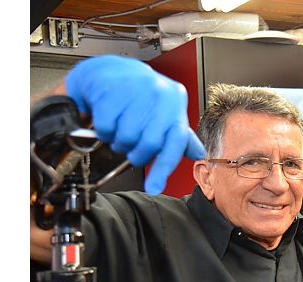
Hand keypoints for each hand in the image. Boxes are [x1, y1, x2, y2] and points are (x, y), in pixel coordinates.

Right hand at [65, 55, 204, 194]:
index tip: (154, 187)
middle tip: (131, 148)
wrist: (110, 71)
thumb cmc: (139, 95)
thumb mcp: (164, 112)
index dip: (164, 167)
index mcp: (176, 100)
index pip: (176, 141)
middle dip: (137, 154)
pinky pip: (106, 128)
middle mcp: (160, 93)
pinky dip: (104, 132)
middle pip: (149, 144)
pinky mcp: (111, 90)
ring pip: (126, 138)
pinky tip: (108, 122)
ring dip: (119, 143)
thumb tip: (198, 154)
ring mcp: (136, 89)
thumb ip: (180, 135)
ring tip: (119, 131)